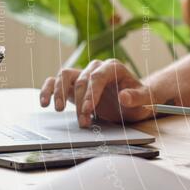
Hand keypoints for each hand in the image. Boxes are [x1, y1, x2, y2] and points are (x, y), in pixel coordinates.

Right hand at [39, 59, 156, 127]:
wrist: (135, 101)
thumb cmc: (140, 99)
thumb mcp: (145, 100)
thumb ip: (137, 97)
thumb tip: (124, 96)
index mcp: (114, 67)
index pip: (98, 77)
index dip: (91, 93)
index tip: (88, 110)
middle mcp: (97, 67)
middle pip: (82, 80)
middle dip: (81, 103)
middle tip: (83, 122)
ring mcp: (84, 74)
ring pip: (65, 76)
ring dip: (60, 94)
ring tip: (60, 110)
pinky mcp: (74, 84)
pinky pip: (56, 81)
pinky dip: (49, 90)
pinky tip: (45, 102)